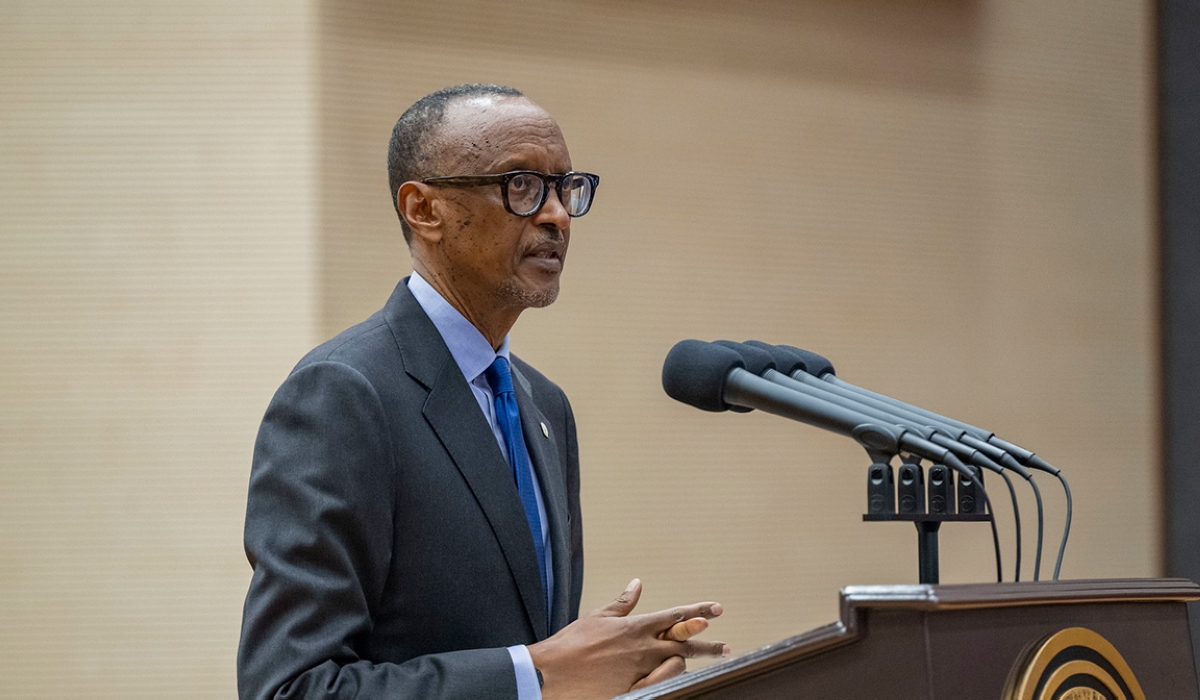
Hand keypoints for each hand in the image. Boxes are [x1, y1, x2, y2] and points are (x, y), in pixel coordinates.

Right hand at [528, 579, 727, 699]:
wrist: (555, 672)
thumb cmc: (572, 643)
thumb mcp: (599, 616)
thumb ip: (623, 602)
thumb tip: (637, 584)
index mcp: (637, 627)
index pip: (676, 616)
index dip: (699, 612)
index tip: (716, 610)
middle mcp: (643, 648)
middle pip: (684, 644)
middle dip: (707, 645)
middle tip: (725, 646)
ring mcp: (640, 671)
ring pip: (676, 665)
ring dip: (686, 662)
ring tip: (698, 662)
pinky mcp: (634, 688)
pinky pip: (661, 683)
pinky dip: (669, 678)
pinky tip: (675, 676)